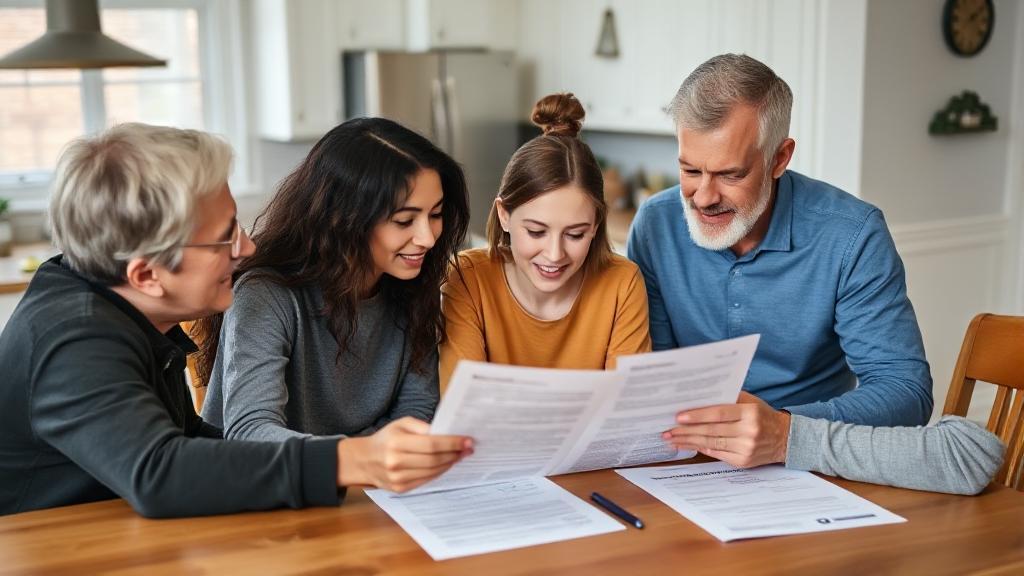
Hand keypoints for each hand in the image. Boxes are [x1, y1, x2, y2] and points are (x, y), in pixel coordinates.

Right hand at [337, 417, 472, 491]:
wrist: (363, 460)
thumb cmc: (386, 439)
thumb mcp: (401, 424)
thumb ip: (422, 427)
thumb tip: (446, 433)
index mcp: (396, 443)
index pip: (431, 444)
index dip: (452, 443)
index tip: (468, 441)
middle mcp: (396, 462)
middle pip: (434, 460)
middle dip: (455, 454)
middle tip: (468, 449)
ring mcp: (398, 478)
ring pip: (433, 472)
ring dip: (450, 464)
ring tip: (459, 455)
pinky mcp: (400, 489)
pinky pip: (426, 480)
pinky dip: (439, 472)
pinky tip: (446, 464)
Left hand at [661, 391, 790, 467]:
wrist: (785, 438)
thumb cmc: (762, 415)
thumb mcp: (750, 401)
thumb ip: (728, 399)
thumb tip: (698, 397)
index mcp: (750, 412)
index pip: (719, 413)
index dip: (697, 415)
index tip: (679, 417)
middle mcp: (749, 431)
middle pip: (711, 431)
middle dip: (686, 431)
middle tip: (667, 430)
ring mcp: (746, 448)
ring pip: (711, 444)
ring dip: (688, 441)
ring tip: (672, 438)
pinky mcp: (743, 461)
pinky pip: (717, 454)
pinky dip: (700, 449)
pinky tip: (687, 445)